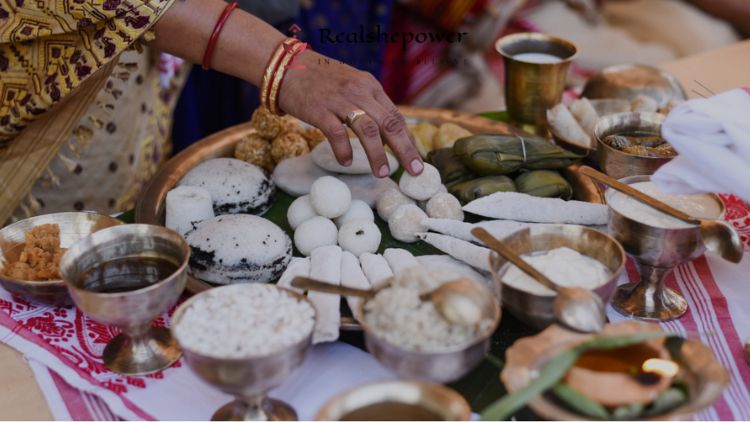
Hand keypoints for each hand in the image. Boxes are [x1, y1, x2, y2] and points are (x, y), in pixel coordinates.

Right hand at [278, 49, 423, 176]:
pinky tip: (346, 161)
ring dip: (377, 154)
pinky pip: (336, 133)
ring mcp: (340, 101)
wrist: (285, 66)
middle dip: (404, 149)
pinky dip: (343, 150)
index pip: (396, 116)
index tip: (416, 160)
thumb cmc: (319, 80)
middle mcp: (359, 92)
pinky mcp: (319, 109)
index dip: (408, 140)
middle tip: (414, 170)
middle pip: (389, 124)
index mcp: (370, 87)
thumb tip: (384, 133)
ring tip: (382, 173)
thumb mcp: (351, 85)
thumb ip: (367, 104)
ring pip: (367, 130)